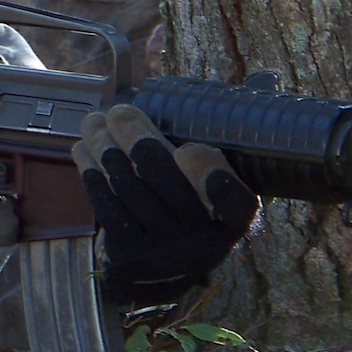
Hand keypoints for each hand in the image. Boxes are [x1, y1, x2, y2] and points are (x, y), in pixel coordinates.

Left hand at [73, 104, 257, 308]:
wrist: (164, 274)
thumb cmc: (201, 208)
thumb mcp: (230, 181)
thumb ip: (243, 133)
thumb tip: (268, 77)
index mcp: (238, 219)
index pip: (235, 202)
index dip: (212, 178)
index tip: (189, 149)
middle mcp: (203, 242)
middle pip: (162, 178)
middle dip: (135, 136)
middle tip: (118, 111)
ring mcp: (163, 253)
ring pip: (127, 185)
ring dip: (104, 147)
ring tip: (93, 123)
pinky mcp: (127, 256)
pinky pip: (105, 204)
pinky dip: (91, 172)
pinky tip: (84, 151)